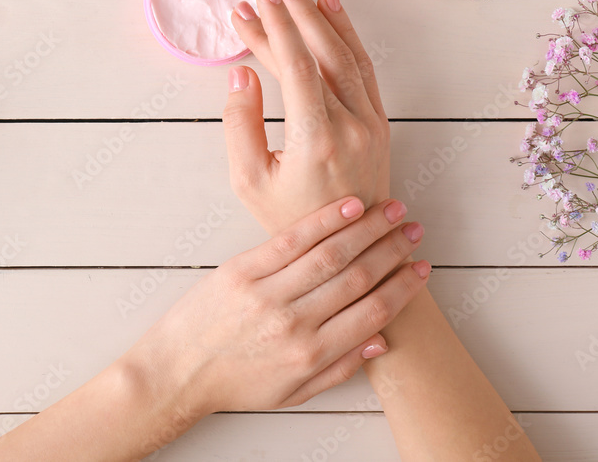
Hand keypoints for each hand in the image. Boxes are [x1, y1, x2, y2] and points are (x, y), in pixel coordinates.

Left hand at [119, 195, 427, 419]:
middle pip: (358, 278)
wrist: (176, 372)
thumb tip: (382, 340)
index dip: (403, 288)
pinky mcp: (242, 270)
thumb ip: (340, 368)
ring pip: (331, 253)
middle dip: (393, 251)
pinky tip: (349, 206)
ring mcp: (268, 293)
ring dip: (368, 229)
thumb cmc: (234, 383)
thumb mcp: (292, 392)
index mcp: (311, 354)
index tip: (421, 268)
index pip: (373, 313)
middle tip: (414, 232)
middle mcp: (294, 323)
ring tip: (393, 211)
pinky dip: (324, 220)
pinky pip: (291, 239)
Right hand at [223, 0, 390, 233]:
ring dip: (323, 19)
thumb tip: (240, 73)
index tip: (249, 7)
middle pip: (321, 52)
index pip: (292, 66)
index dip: (270, 30)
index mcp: (316, 139)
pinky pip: (364, 70)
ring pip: (348, 55)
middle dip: (294, 15)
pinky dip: (348, 38)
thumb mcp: (249, 181)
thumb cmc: (294, 220)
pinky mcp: (380, 124)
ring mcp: (371, 123)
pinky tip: (334, 15)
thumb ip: (240, 124)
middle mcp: (351, 126)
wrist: (352, 249)